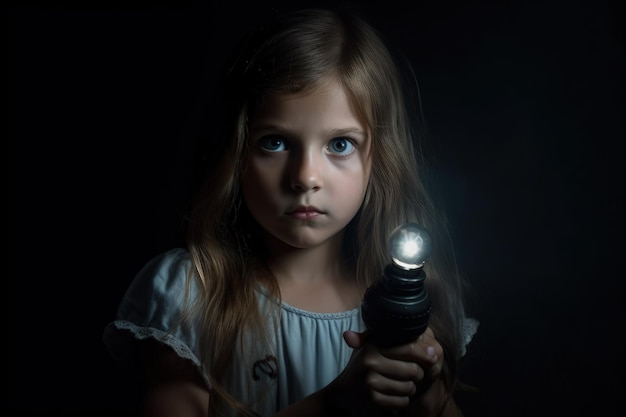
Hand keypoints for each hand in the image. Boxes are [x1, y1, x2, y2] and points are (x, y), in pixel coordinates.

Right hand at [324, 327, 443, 415]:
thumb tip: (433, 347)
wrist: (342, 395)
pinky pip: (402, 401)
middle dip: (417, 374)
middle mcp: (370, 361)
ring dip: (409, 389)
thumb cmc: (363, 369)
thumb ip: (400, 341)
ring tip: (399, 385)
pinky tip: (393, 396)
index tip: (432, 356)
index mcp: (373, 345)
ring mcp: (370, 381)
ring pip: (410, 387)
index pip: (410, 347)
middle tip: (411, 374)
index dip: (425, 354)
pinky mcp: (373, 399)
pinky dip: (402, 401)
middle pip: (413, 369)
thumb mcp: (373, 348)